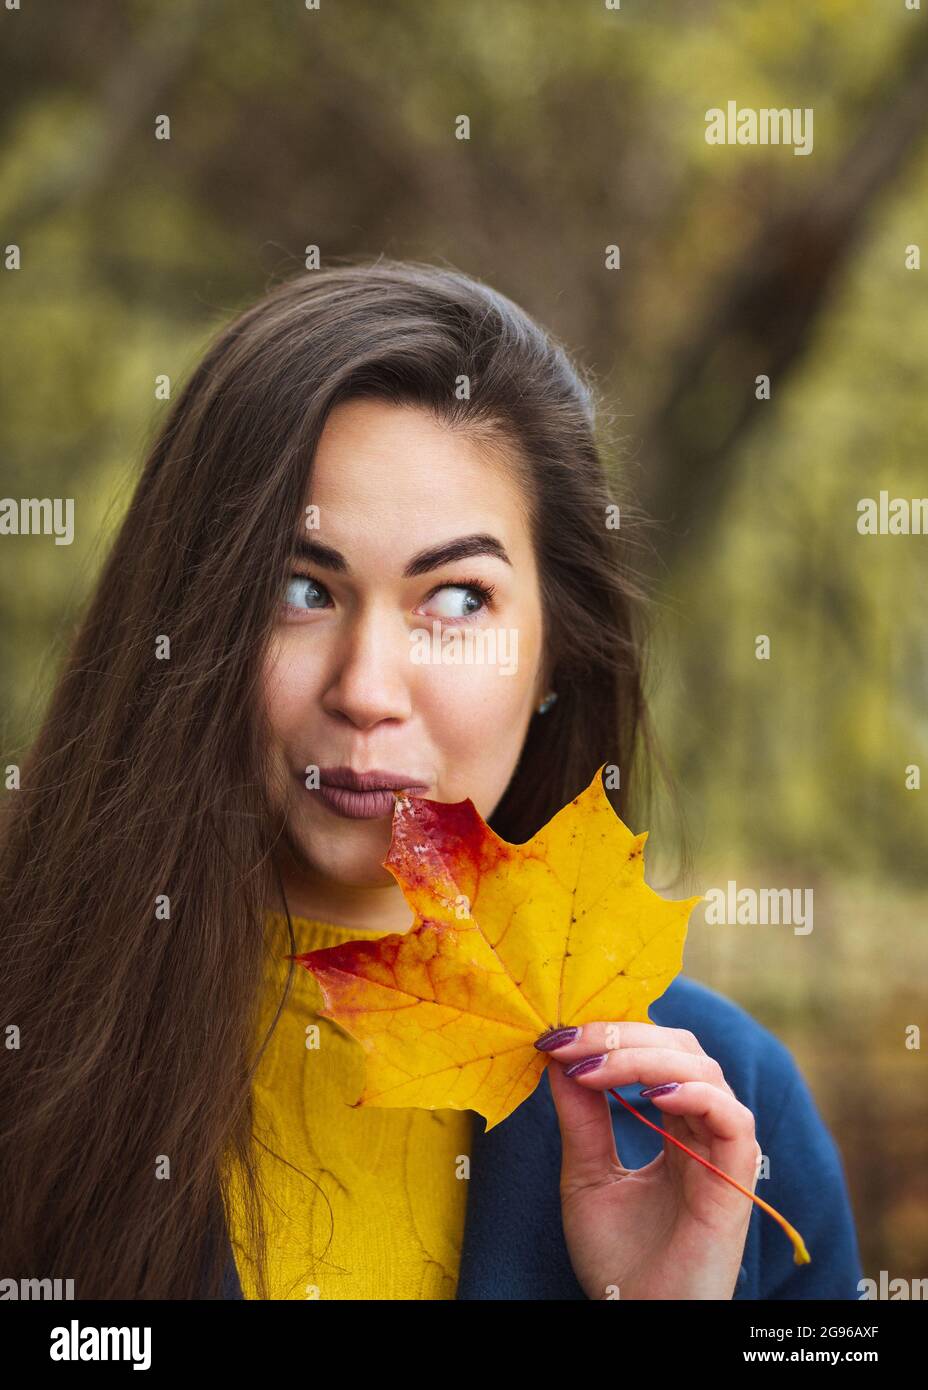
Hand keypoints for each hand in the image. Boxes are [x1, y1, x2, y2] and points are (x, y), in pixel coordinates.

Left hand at [540, 1021, 760, 1299]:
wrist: (636, 1321)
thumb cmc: (617, 1263)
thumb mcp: (586, 1175)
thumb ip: (582, 1117)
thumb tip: (560, 1055)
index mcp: (672, 1126)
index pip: (655, 1051)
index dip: (611, 1033)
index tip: (556, 1035)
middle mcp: (701, 1130)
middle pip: (680, 1048)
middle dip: (622, 1035)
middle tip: (570, 1042)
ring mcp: (721, 1152)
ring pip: (703, 1071)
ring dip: (645, 1057)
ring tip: (595, 1068)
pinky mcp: (735, 1181)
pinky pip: (732, 1120)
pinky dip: (695, 1095)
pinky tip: (653, 1095)